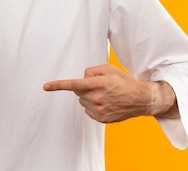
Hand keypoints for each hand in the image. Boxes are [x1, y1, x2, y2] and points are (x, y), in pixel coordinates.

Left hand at [43, 64, 177, 122]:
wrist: (141, 99)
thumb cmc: (124, 82)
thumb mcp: (110, 69)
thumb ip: (92, 70)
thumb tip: (82, 77)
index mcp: (98, 84)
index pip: (74, 84)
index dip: (58, 85)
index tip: (45, 86)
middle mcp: (96, 98)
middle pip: (78, 91)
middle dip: (84, 87)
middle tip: (100, 86)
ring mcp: (99, 110)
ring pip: (82, 101)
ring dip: (89, 97)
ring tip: (105, 95)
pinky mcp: (101, 119)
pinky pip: (88, 110)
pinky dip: (93, 106)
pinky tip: (106, 103)